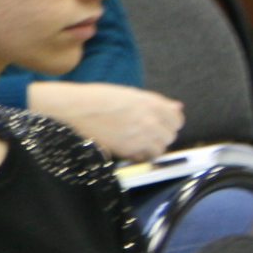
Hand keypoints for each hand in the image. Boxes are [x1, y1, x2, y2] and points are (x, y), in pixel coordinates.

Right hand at [26, 82, 184, 162]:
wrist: (76, 109)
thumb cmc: (98, 98)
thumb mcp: (131, 94)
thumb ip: (156, 103)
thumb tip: (177, 107)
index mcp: (151, 102)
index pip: (176, 118)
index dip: (172, 123)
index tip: (166, 125)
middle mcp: (149, 119)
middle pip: (170, 135)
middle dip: (163, 136)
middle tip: (151, 134)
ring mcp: (139, 136)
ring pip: (159, 149)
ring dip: (153, 147)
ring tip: (141, 142)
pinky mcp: (126, 149)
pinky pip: (143, 157)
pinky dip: (140, 155)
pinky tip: (130, 147)